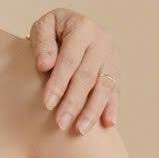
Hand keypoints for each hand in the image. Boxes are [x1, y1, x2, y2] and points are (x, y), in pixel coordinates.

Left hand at [30, 11, 118, 135]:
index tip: (48, 104)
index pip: (70, 60)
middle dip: (74, 102)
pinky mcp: (117, 70)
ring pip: (104, 86)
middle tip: (61, 124)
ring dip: (92, 110)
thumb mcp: (43, 28)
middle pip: (87, 76)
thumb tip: (45, 65)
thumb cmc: (53, 32)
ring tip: (80, 130)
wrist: (72, 28)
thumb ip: (42, 43)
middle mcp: (102, 40)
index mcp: (83, 27)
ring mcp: (112, 56)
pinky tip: (108, 124)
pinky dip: (111, 108)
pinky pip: (115, 91)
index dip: (59, 82)